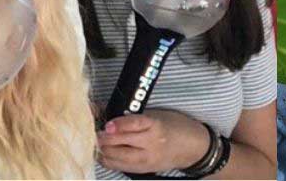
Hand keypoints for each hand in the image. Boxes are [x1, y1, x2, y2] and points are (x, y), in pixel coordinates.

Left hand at [97, 110, 211, 173]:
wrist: (193, 147)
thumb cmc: (175, 126)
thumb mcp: (157, 115)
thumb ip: (133, 117)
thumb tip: (106, 114)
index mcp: (156, 126)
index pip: (133, 124)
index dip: (117, 125)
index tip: (106, 123)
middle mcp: (151, 144)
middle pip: (119, 143)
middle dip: (102, 138)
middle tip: (93, 131)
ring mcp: (146, 160)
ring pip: (115, 157)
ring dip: (102, 150)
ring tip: (96, 141)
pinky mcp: (143, 170)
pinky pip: (119, 166)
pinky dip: (108, 159)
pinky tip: (103, 153)